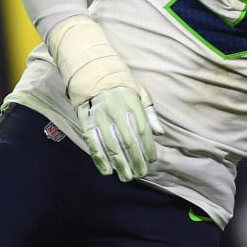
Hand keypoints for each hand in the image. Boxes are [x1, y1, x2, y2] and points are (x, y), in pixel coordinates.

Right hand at [47, 15, 164, 181]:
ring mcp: (100, 116)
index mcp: (132, 103)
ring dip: (120, 164)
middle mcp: (116, 111)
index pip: (142, 131)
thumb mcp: (140, 92)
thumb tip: (161, 134)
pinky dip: (99, 159)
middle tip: (141, 174)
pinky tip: (106, 171)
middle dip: (136, 161)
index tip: (153, 161)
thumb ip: (150, 114)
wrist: (91, 69)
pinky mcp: (85, 120)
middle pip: (128, 142)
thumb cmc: (121, 83)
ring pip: (111, 145)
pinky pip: (93, 143)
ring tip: (127, 177)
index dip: (148, 148)